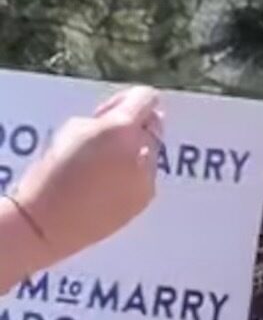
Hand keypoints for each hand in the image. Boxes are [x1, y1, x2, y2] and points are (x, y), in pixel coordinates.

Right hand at [3, 88, 163, 274]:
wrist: (51, 220)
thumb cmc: (53, 170)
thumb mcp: (71, 130)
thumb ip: (103, 119)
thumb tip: (123, 118)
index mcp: (122, 129)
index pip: (146, 99)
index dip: (128, 101)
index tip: (110, 111)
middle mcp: (144, 152)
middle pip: (154, 125)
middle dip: (135, 126)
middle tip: (107, 137)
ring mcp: (148, 178)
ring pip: (152, 152)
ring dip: (135, 151)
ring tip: (103, 165)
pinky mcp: (146, 199)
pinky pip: (146, 176)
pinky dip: (133, 174)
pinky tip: (106, 184)